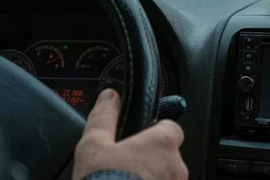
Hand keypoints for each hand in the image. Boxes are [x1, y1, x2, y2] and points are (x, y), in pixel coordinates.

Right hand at [73, 89, 187, 179]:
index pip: (171, 128)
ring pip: (166, 179)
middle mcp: (176, 168)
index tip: (140, 138)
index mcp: (161, 144)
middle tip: (128, 168)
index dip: (154, 132)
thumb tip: (109, 98)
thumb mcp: (93, 146)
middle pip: (168, 157)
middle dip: (151, 161)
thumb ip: (104, 118)